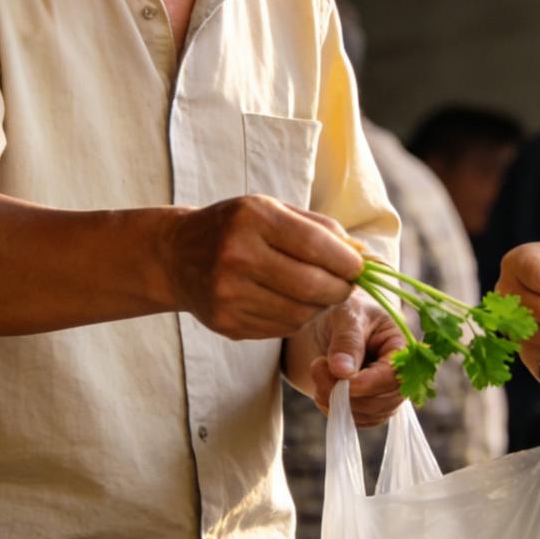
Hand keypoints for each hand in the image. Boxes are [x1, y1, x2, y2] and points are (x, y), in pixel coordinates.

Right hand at [166, 195, 361, 339]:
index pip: (315, 245)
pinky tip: (291, 303)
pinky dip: (297, 318)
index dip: (347, 262)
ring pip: (300, 313)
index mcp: (252, 219)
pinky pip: (281, 328)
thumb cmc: (234, 228)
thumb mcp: (271, 210)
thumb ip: (319, 228)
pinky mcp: (226, 323)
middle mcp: (236, 256)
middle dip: (340, 289)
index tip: (360, 268)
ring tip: (319, 292)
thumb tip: (364, 255)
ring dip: (320, 306)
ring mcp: (228, 294)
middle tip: (346, 285)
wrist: (175, 256)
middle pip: (311, 285)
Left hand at [303, 295, 405, 425]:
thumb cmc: (345, 311)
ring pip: (368, 415)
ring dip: (336, 401)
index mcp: (402, 348)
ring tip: (318, 371)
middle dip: (347, 393)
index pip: (395, 377)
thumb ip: (347, 341)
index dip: (369, 384)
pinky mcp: (369, 407)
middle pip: (383, 402)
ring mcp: (385, 395)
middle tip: (318, 366)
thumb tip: (342, 371)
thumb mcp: (347, 315)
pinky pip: (355, 420)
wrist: (331, 323)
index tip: (341, 378)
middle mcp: (399, 376)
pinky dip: (334, 410)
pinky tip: (322, 387)